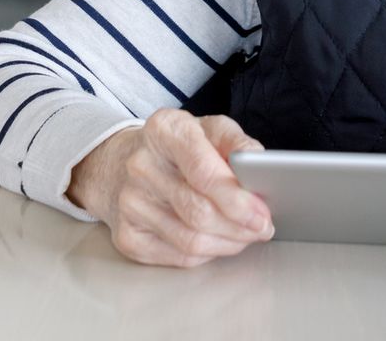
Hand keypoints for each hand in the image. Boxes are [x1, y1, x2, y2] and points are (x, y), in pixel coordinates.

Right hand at [66, 108, 273, 266]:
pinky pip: (178, 256)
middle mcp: (140, 165)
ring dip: (228, 243)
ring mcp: (129, 203)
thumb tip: (260, 168)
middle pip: (199, 212)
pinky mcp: (127, 235)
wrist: (123, 164)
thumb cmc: (178, 147)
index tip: (263, 213)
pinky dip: (207, 254)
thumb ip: (238, 144)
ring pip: (190, 240)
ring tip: (246, 235)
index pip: (204, 172)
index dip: (238, 199)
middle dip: (240, 226)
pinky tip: (219, 241)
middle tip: (262, 228)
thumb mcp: (210, 129)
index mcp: (164, 130)